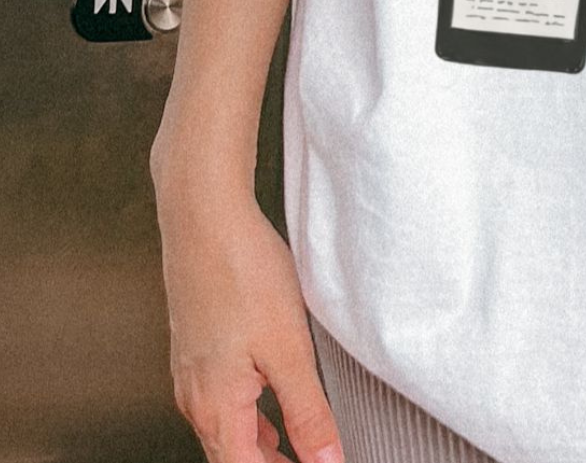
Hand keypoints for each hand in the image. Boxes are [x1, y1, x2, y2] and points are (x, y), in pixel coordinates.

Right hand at [153, 167, 343, 462]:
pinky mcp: (197, 348)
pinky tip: (270, 406)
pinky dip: (248, 417)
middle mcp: (195, 397)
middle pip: (231, 457)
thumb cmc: (241, 271)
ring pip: (225, 431)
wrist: (203, 215)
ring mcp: (192, 372)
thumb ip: (308, 412)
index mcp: (215, 408)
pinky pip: (220, 401)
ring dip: (259, 448)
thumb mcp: (289, 348)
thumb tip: (326, 460)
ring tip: (296, 449)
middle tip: (312, 461)